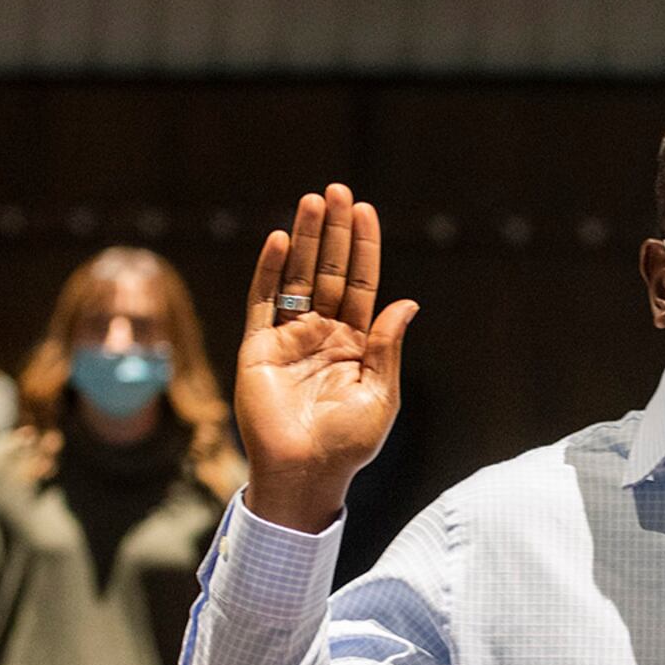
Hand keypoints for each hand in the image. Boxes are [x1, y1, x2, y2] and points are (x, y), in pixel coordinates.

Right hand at [237, 183, 418, 532]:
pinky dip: (268, 271)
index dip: (363, 248)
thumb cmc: (348, 445)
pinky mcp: (258, 350)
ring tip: (311, 200)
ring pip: (296, 278)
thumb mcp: (380, 395)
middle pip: (328, 271)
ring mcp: (288, 339)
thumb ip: (386, 347)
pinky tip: (278, 240)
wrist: (305, 474)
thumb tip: (406, 302)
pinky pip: (262, 303)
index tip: (364, 211)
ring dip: (304, 239)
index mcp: (354, 344)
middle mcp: (321, 335)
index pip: (360, 284)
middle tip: (336, 191)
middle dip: (333, 232)